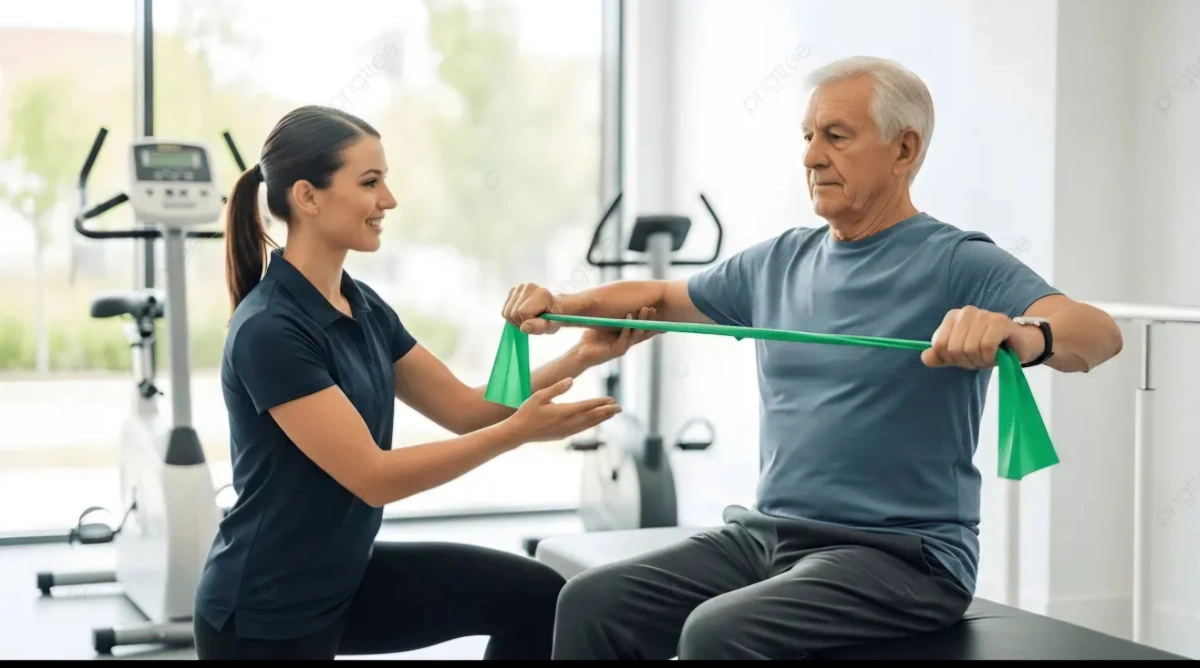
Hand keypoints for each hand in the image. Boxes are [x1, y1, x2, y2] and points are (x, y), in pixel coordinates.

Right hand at [503, 283, 563, 334]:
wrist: (553, 306)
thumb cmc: (554, 317)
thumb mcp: (552, 326)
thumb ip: (541, 327)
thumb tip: (524, 327)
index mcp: (541, 294)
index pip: (522, 312)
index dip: (528, 322)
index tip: (538, 322)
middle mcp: (529, 287)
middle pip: (512, 313)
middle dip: (521, 322)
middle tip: (533, 322)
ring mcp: (519, 288)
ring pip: (507, 313)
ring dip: (516, 320)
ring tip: (528, 319)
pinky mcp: (513, 291)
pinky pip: (505, 310)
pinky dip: (512, 316)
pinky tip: (522, 315)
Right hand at [504, 377, 621, 443]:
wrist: (518, 433)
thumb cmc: (527, 411)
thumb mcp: (539, 396)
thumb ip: (557, 388)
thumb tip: (571, 380)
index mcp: (563, 412)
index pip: (587, 406)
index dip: (600, 403)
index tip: (612, 400)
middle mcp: (567, 423)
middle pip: (592, 417)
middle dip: (607, 412)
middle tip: (620, 408)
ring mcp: (566, 431)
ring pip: (588, 425)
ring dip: (601, 419)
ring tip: (612, 414)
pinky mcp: (562, 435)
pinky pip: (581, 429)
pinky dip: (591, 425)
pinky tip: (595, 422)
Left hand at [575, 307, 661, 366]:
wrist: (581, 354)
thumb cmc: (591, 339)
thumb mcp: (604, 324)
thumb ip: (612, 317)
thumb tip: (615, 301)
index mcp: (626, 337)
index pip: (642, 328)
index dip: (650, 320)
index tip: (657, 308)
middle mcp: (627, 342)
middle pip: (643, 330)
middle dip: (649, 318)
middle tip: (653, 307)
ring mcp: (623, 347)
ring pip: (636, 334)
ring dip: (641, 321)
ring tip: (645, 309)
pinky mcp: (616, 351)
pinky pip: (624, 338)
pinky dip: (627, 328)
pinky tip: (629, 318)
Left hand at [921, 306, 1044, 368]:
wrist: (1020, 345)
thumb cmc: (988, 349)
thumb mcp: (960, 355)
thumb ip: (941, 356)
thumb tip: (925, 358)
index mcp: (953, 317)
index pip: (939, 345)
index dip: (952, 359)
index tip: (965, 358)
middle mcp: (966, 312)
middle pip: (954, 348)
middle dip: (967, 361)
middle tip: (981, 358)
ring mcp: (984, 315)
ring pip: (969, 348)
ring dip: (981, 360)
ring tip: (990, 356)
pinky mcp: (1000, 322)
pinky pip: (986, 346)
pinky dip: (991, 357)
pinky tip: (998, 354)